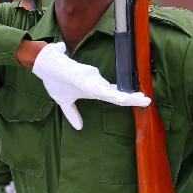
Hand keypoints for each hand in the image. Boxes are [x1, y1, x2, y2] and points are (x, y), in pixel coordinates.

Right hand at [31, 42, 150, 129]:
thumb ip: (72, 114)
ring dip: (122, 95)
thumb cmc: (55, 80)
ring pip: (108, 89)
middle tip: (147, 100)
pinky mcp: (80, 75)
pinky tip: (115, 96)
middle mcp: (94, 83)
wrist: (44, 64)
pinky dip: (105, 91)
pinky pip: (94, 85)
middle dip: (131, 97)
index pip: (114, 96)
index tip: (142, 101)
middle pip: (116, 92)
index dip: (128, 99)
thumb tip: (79, 127)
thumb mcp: (64, 102)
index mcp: (92, 90)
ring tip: (138, 99)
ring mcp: (88, 79)